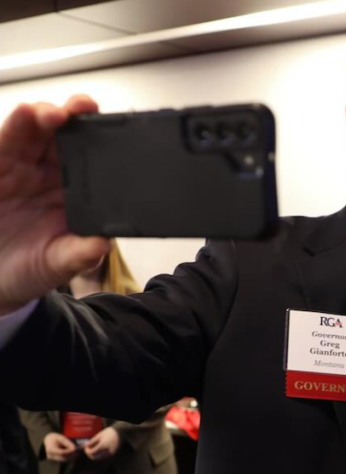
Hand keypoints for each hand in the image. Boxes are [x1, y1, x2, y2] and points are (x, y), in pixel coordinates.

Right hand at [0, 95, 110, 314]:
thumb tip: (101, 245)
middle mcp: (47, 171)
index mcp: (74, 190)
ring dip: (39, 114)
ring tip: (48, 113)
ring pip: (29, 129)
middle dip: (71, 114)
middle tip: (80, 108)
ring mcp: (18, 166)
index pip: (90, 156)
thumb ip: (79, 254)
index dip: (100, 138)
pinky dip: (10, 128)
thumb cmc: (29, 267)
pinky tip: (20, 117)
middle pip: (61, 132)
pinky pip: (2, 142)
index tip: (110, 129)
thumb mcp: (58, 264)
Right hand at [43, 432, 78, 461]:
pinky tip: (73, 454)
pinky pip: (63, 460)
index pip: (61, 452)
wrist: (47, 440)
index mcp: (51, 449)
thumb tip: (74, 448)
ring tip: (77, 453)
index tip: (75, 449)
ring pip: (64, 460)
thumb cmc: (54, 438)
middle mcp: (51, 455)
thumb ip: (67, 443)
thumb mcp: (61, 437)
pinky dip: (69, 457)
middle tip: (78, 452)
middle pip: (63, 458)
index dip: (69, 451)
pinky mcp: (55, 460)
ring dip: (71, 457)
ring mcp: (52, 459)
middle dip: (71, 455)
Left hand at [84, 427, 119, 460]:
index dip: (86, 451)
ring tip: (93, 449)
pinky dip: (99, 455)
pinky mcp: (112, 454)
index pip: (91, 452)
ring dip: (94, 455)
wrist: (120, 432)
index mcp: (103, 445)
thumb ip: (92, 441)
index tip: (86, 447)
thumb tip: (85, 446)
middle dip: (89, 454)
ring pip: (99, 458)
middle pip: (94, 458)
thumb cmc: (109, 432)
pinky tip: (99, 450)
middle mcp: (106, 451)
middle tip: (88, 449)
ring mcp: (110, 454)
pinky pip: (103, 457)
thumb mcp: (99, 435)